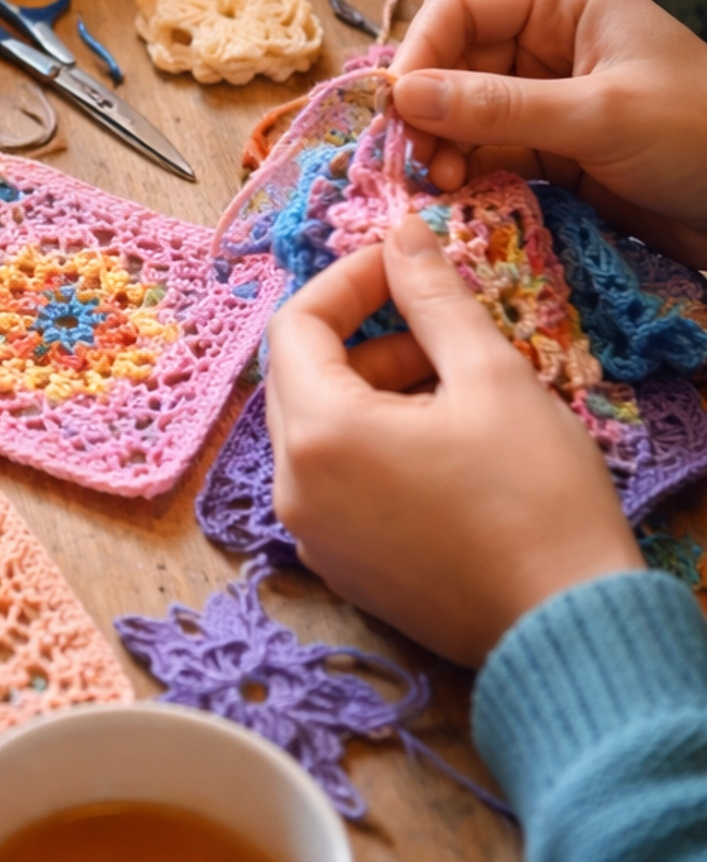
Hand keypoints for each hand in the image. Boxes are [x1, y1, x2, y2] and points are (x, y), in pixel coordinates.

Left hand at [266, 216, 642, 664]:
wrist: (566, 628)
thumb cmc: (535, 499)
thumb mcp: (490, 376)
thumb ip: (432, 297)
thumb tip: (401, 233)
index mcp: (320, 434)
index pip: (296, 325)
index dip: (347, 282)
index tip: (402, 268)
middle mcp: (294, 488)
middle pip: (299, 377)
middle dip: (364, 338)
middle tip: (438, 333)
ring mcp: (312, 535)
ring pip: (318, 430)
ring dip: (373, 391)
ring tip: (454, 390)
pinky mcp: (341, 567)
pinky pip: (333, 481)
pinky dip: (372, 444)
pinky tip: (442, 446)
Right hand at [390, 0, 706, 266]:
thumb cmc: (700, 137)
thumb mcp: (597, 117)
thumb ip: (497, 107)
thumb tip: (403, 97)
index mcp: (566, 1)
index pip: (462, 6)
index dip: (421, 51)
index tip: (399, 107)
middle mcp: (553, 40)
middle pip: (455, 60)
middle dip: (429, 107)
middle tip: (416, 159)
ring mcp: (552, 96)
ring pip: (466, 110)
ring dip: (444, 144)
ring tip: (441, 183)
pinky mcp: (557, 148)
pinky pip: (491, 150)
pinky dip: (469, 170)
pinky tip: (460, 194)